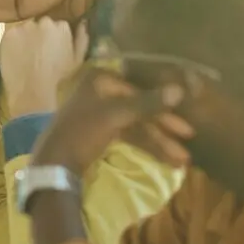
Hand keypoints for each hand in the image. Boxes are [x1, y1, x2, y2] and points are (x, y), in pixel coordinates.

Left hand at [0, 18, 88, 116]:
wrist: (32, 88)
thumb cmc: (58, 77)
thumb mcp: (77, 60)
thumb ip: (82, 39)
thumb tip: (82, 23)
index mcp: (62, 26)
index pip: (58, 25)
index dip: (54, 37)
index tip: (52, 48)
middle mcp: (43, 22)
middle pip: (41, 24)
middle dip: (40, 34)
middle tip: (38, 51)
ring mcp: (24, 27)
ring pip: (25, 28)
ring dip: (26, 37)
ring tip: (25, 54)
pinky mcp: (8, 34)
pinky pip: (11, 34)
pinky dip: (13, 42)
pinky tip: (15, 55)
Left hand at [31, 69, 192, 175]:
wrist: (54, 163)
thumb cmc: (83, 131)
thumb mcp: (116, 116)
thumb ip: (148, 103)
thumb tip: (179, 90)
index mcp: (100, 80)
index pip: (140, 91)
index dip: (164, 109)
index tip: (186, 125)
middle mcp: (100, 91)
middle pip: (139, 109)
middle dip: (164, 130)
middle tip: (189, 144)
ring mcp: (100, 112)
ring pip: (136, 125)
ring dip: (159, 142)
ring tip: (182, 161)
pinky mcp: (100, 132)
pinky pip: (128, 136)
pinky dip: (146, 147)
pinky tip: (166, 160)